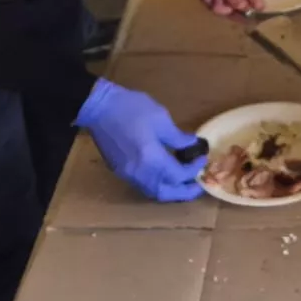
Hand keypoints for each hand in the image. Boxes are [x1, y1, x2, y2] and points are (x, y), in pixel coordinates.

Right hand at [76, 78, 205, 201]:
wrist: (98, 107)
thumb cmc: (131, 108)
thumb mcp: (160, 118)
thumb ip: (177, 137)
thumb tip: (192, 145)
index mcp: (151, 159)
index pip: (178, 175)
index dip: (193, 169)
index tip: (202, 159)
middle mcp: (140, 173)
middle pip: (165, 193)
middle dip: (184, 192)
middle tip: (198, 185)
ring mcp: (127, 174)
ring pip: (152, 192)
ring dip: (170, 190)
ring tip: (182, 181)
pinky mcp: (119, 171)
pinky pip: (142, 185)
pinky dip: (156, 185)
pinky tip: (163, 174)